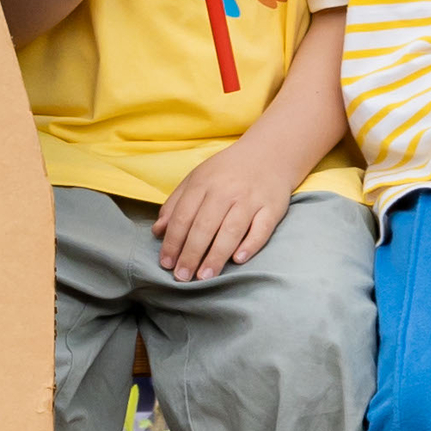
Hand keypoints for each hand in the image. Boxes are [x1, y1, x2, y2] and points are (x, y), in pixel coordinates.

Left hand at [153, 136, 299, 279]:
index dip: (173, 241)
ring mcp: (250, 199)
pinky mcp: (272, 208)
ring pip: (231, 230)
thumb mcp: (196, 179)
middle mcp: (226, 191)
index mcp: (203, 183)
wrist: (268, 153)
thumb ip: (175, 204)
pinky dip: (250, 244)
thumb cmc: (226, 172)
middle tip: (182, 277)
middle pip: (204, 226)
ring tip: (204, 276)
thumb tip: (158, 231)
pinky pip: (261, 229)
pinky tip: (238, 260)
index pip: (183, 216)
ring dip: (216, 256)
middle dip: (191, 254)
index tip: (166, 263)